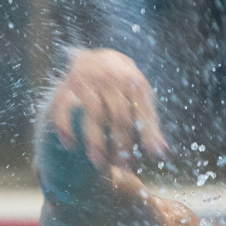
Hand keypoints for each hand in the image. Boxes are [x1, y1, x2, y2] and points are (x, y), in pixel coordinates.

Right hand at [45, 48, 167, 171]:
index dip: (147, 134)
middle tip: (125, 169)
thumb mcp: (141, 97)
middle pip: (118, 116)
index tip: (152, 155)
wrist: (96, 56)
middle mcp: (111, 81)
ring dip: (96, 140)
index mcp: (133, 83)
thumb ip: (149, 123)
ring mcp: (88, 83)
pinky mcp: (67, 86)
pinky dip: (64, 125)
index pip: (141, 111)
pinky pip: (63, 106)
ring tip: (100, 164)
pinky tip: (69, 145)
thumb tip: (161, 152)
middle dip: (121, 144)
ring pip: (92, 113)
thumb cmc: (125, 84)